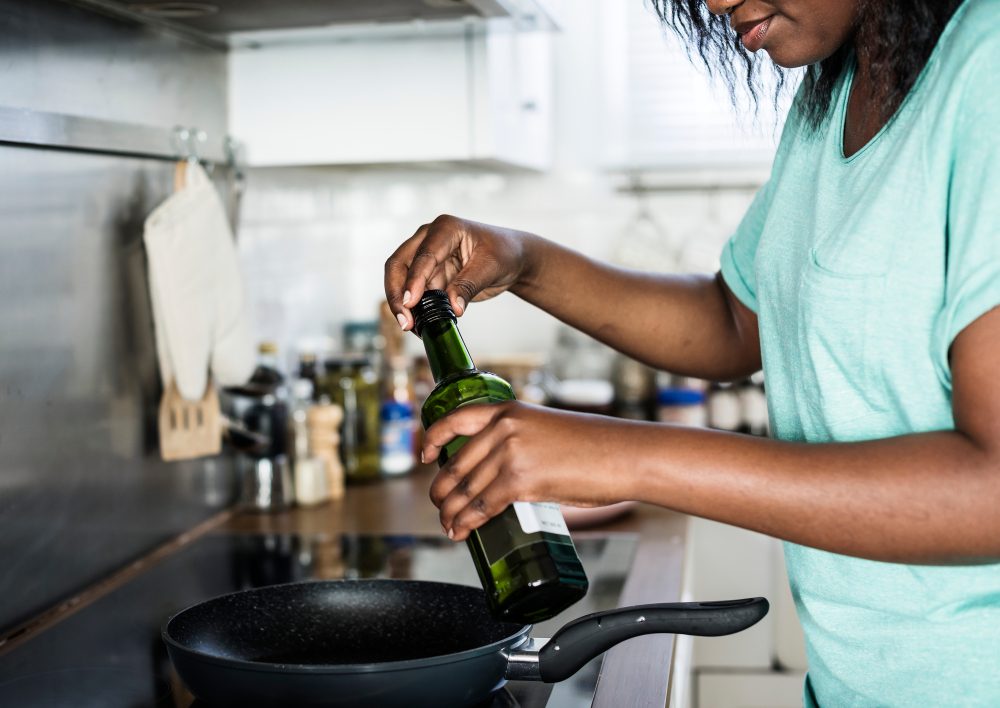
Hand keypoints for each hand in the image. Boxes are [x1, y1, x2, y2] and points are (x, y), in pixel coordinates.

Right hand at [384, 215, 533, 329]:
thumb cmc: (504, 254)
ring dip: (403, 305)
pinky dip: (414, 309)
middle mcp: (428, 238)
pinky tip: (420, 325)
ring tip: (413, 328)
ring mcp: (425, 256)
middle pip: (399, 265)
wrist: (511, 258)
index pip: (423, 256)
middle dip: (397, 294)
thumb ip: (468, 286)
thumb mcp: (490, 268)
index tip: (410, 303)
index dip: (414, 281)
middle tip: (405, 321)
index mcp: (445, 229)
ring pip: (401, 280)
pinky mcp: (428, 274)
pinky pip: (413, 292)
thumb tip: (452, 309)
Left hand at [422, 401, 636, 540]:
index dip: (432, 439)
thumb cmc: (593, 445)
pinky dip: (466, 522)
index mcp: (508, 410)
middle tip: (440, 504)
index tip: (424, 455)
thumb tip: (500, 471)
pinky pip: (482, 506)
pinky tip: (461, 531)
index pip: (455, 420)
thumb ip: (519, 441)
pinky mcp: (521, 481)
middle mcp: (503, 428)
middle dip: (441, 489)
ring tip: (448, 525)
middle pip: (455, 463)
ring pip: (465, 488)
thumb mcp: (546, 429)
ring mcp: (510, 454)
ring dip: (450, 511)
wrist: (623, 454)